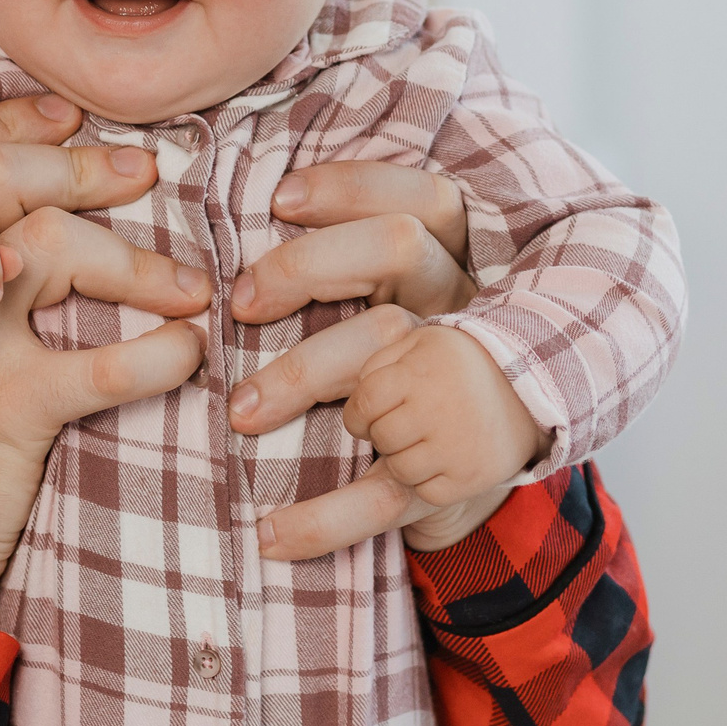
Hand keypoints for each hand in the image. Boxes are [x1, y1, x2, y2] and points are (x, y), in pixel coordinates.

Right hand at [0, 96, 208, 618]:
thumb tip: (16, 249)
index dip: (2, 121)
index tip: (69, 115)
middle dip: (77, 166)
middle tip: (145, 173)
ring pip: (50, 250)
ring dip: (135, 263)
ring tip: (190, 291)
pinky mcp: (0, 412)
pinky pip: (99, 365)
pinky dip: (158, 356)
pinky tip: (185, 360)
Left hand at [226, 161, 518, 560]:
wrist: (492, 459)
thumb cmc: (416, 363)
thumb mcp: (399, 297)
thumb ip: (343, 262)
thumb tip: (234, 216)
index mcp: (451, 270)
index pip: (423, 199)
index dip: (352, 189)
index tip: (279, 199)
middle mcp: (462, 321)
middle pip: (398, 256)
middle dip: (307, 267)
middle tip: (238, 301)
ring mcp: (460, 399)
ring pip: (384, 361)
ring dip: (301, 382)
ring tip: (237, 416)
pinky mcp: (449, 476)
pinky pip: (380, 495)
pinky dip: (321, 520)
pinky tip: (269, 537)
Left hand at [346, 323, 546, 506]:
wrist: (529, 389)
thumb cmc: (458, 364)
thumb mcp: (418, 344)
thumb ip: (378, 362)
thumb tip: (355, 399)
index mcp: (420, 372)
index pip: (364, 404)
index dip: (359, 414)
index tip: (368, 415)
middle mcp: (439, 410)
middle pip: (381, 437)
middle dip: (384, 433)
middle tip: (404, 425)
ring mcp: (458, 447)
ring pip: (400, 469)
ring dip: (404, 458)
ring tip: (424, 441)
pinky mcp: (473, 477)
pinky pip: (428, 492)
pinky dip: (428, 481)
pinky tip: (442, 460)